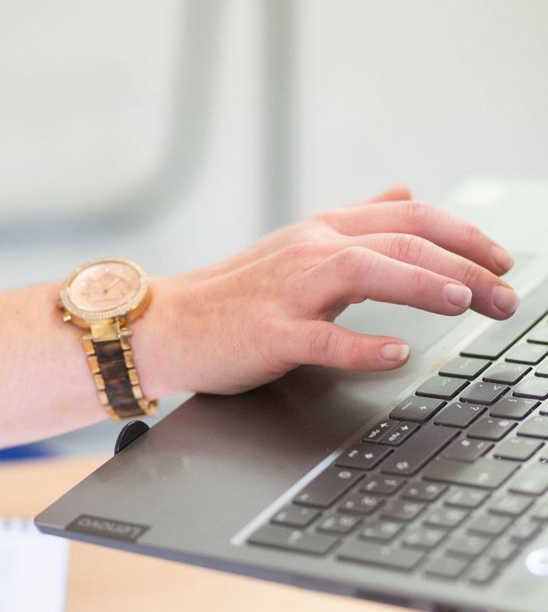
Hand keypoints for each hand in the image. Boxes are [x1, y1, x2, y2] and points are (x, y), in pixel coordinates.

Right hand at [134, 187, 517, 395]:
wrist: (171, 322)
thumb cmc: (234, 293)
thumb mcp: (299, 245)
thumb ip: (355, 222)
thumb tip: (407, 194)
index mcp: (321, 231)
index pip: (408, 219)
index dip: (462, 234)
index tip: (499, 260)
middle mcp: (310, 250)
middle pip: (400, 244)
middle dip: (464, 265)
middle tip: (504, 294)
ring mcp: (289, 291)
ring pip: (365, 273)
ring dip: (422, 285)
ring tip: (467, 301)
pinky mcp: (270, 334)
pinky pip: (322, 338)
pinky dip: (362, 345)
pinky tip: (397, 352)